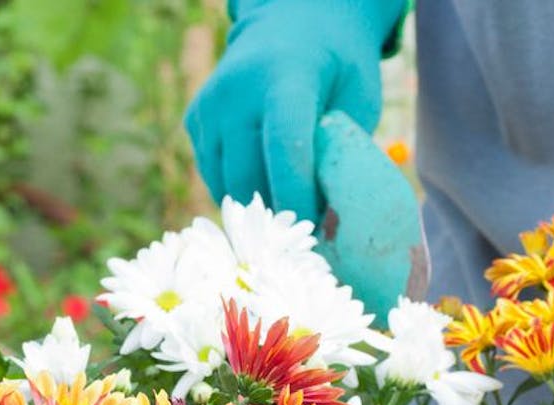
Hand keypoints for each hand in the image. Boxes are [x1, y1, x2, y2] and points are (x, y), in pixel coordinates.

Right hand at [184, 0, 404, 224]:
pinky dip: (240, 191)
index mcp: (285, 77)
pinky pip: (214, 176)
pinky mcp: (195, 120)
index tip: (313, 230)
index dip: (297, 196)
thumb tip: (333, 217)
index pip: (284, 146)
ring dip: (259, 206)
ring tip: (289, 207)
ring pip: (227, 185)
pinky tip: (265, 182)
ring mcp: (210, 105)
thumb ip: (344, 149)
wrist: (290, 24)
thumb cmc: (337, 66)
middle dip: (278, 213)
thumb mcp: (358, 97)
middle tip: (307, 230)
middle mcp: (237, 90)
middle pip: (249, 175)